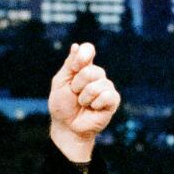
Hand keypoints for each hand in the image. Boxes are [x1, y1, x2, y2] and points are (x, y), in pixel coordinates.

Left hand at [48, 42, 119, 161]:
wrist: (67, 127)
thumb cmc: (62, 105)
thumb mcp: (61, 82)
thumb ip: (70, 65)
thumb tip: (76, 46)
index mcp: (83, 67)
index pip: (88, 50)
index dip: (83, 56)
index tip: (74, 68)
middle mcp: (97, 75)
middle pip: (91, 70)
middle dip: (77, 85)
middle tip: (74, 94)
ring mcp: (106, 87)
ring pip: (98, 85)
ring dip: (85, 98)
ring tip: (83, 104)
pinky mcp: (113, 100)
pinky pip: (107, 96)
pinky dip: (96, 104)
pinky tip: (93, 109)